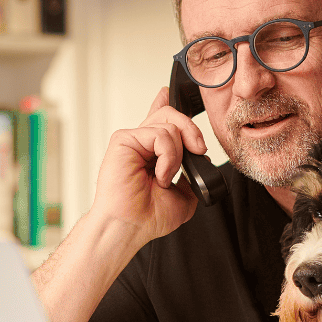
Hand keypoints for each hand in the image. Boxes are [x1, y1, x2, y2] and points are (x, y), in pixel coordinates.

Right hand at [89, 86, 209, 244]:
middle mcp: (140, 144)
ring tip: (165, 177)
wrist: (130, 227)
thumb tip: (198, 156)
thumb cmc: (148, 217)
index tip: (166, 94)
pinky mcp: (123, 139)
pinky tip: (158, 174)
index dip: (163, 104)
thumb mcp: (185, 194)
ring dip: (177, 154)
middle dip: (192, 130)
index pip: (157, 120)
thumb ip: (192, 172)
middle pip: (170, 115)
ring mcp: (132, 140)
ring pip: (170, 124)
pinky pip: (160, 134)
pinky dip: (168, 156)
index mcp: (150, 153)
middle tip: (198, 151)